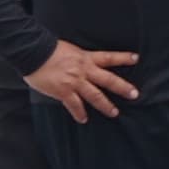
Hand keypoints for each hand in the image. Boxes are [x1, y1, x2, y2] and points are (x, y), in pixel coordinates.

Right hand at [22, 40, 139, 121]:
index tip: (136, 58)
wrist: (32, 53)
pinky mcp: (63, 91)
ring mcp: (74, 82)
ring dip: (106, 105)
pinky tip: (83, 119)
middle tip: (134, 94)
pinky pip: (74, 105)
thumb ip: (77, 59)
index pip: (108, 57)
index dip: (123, 57)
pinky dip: (79, 113)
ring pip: (95, 95)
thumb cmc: (46, 49)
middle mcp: (83, 70)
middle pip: (108, 79)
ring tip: (114, 112)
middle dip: (122, 87)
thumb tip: (79, 65)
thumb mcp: (68, 50)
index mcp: (85, 57)